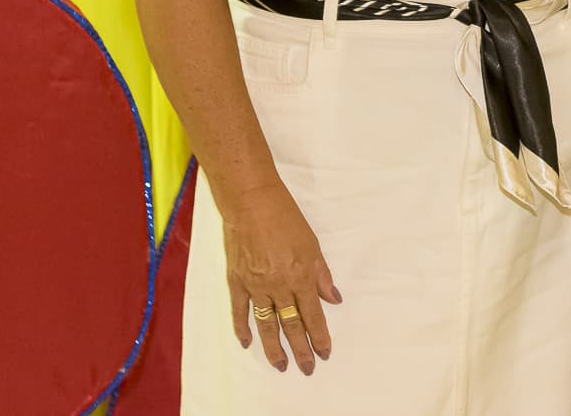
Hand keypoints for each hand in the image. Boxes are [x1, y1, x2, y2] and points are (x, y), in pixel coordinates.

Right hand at [220, 178, 341, 373]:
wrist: (251, 201)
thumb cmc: (285, 218)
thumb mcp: (312, 244)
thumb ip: (321, 275)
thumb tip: (333, 299)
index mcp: (300, 276)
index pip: (313, 314)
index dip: (320, 336)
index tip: (325, 352)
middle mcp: (278, 285)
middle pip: (291, 324)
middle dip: (301, 349)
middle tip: (307, 368)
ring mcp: (255, 285)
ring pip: (266, 324)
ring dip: (274, 347)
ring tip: (281, 365)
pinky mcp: (237, 281)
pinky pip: (240, 311)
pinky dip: (242, 328)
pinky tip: (247, 343)